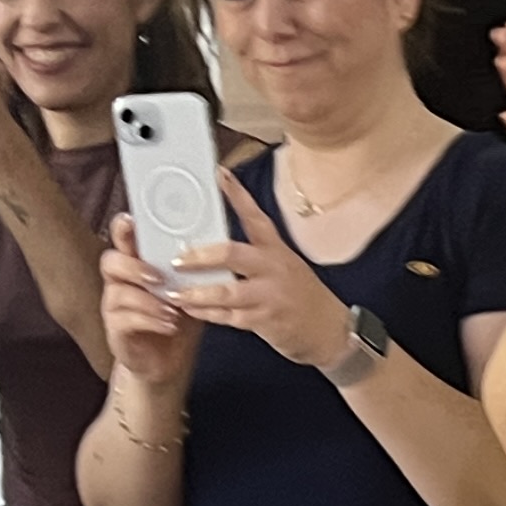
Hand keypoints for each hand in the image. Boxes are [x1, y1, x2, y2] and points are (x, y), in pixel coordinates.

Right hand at [96, 211, 204, 397]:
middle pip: (110, 261)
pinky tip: (170, 324)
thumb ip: (194, 270)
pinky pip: (126, 320)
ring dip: (148, 299)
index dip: (124, 228)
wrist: (168, 363)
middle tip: (158, 276)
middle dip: (133, 265)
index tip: (133, 221)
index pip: (124, 239)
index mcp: (137, 265)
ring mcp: (115, 306)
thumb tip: (218, 245)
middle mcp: (120, 282)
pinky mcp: (116, 330)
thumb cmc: (178, 319)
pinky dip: (151, 320)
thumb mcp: (190, 290)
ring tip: (172, 307)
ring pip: (118, 292)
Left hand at [174, 169, 362, 374]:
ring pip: (226, 291)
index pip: (256, 217)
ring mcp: (269, 295)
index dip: (238, 195)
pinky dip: (208, 314)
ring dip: (197, 293)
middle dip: (201, 256)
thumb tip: (216, 247)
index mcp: (276, 250)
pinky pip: (229, 317)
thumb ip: (255, 256)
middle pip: (233, 254)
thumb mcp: (285, 266)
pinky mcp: (265, 320)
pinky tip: (192, 311)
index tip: (221, 174)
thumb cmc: (302, 297)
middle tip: (178, 258)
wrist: (331, 331)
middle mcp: (273, 268)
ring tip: (175, 293)